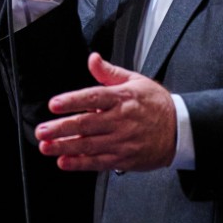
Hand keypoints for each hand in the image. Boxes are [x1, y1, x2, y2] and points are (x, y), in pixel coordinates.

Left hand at [35, 53, 176, 171]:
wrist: (179, 130)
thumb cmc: (156, 105)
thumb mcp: (135, 81)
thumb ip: (109, 72)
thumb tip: (92, 59)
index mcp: (122, 98)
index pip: (94, 97)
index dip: (72, 101)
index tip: (54, 104)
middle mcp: (121, 120)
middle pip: (87, 124)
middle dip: (61, 128)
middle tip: (42, 130)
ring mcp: (122, 141)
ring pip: (89, 145)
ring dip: (65, 147)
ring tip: (46, 147)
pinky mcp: (124, 158)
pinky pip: (98, 162)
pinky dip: (80, 163)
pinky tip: (64, 162)